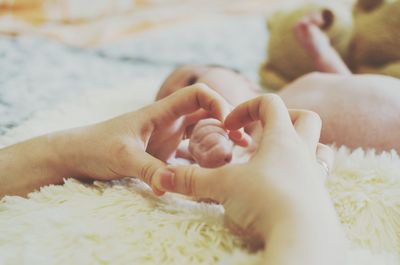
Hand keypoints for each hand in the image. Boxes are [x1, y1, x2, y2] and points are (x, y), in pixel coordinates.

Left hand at [53, 84, 230, 193]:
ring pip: (201, 133)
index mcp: (160, 113)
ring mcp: (167, 138)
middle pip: (206, 114)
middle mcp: (168, 122)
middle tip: (245, 142)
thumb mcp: (122, 157)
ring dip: (219, 140)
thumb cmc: (94, 146)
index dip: (217, 102)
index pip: (197, 95)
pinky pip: (190, 153)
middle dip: (227, 123)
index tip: (229, 122)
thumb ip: (146, 169)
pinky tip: (215, 170)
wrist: (76, 155)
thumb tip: (167, 187)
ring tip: (238, 155)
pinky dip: (204, 158)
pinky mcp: (163, 154)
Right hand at [152, 94, 335, 238]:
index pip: (270, 103)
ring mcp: (315, 175)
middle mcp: (303, 152)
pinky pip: (318, 176)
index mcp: (282, 139)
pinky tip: (283, 186)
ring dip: (301, 145)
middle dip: (284, 119)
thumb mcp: (223, 187)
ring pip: (319, 147)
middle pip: (306, 118)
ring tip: (277, 158)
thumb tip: (163, 176)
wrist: (302, 237)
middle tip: (262, 134)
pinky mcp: (319, 198)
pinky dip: (303, 173)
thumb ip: (192, 179)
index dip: (247, 107)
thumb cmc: (265, 201)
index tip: (230, 126)